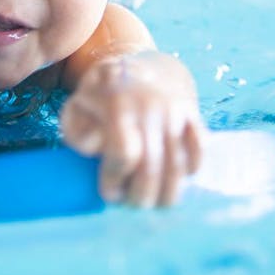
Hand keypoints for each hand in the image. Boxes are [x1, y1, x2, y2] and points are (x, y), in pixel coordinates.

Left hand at [60, 51, 204, 207]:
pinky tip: (173, 179)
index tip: (109, 193)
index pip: (123, 155)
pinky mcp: (191, 113)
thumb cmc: (98, 99)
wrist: (134, 68)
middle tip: (132, 205)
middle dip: (141, 197)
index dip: (115, 181)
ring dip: (166, 195)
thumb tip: (97, 149)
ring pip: (177, 165)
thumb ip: (76, 133)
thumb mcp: (76, 109)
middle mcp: (149, 106)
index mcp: (117, 105)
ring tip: (153, 203)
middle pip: (152, 167)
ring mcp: (174, 109)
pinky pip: (198, 150)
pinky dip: (189, 171)